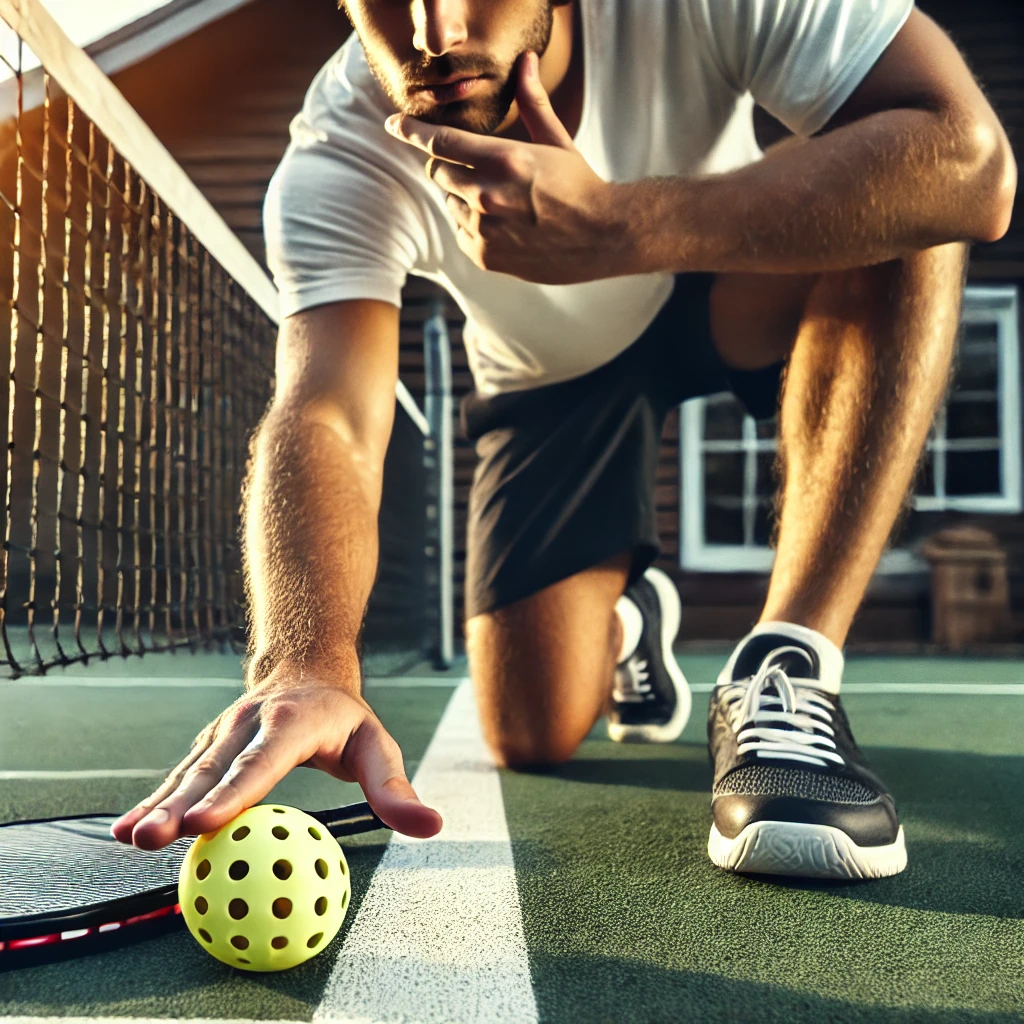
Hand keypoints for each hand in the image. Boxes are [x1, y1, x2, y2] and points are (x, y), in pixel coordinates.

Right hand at [109, 659, 442, 849]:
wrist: (305, 666)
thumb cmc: (344, 718)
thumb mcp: (378, 746)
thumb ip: (395, 789)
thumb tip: (431, 827)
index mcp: (293, 722)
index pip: (262, 761)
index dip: (234, 793)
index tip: (205, 824)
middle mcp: (250, 724)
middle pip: (213, 769)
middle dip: (180, 805)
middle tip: (152, 840)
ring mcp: (223, 732)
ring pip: (188, 772)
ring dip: (158, 805)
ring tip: (129, 839)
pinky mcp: (208, 746)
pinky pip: (179, 777)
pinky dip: (153, 801)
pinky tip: (124, 830)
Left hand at [386, 51, 632, 283]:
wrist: (603, 237)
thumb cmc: (580, 185)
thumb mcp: (557, 140)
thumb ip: (532, 103)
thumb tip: (524, 62)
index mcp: (504, 159)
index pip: (440, 141)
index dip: (412, 131)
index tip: (394, 125)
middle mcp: (488, 195)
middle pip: (438, 172)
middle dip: (447, 164)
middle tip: (474, 167)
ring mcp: (484, 229)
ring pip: (450, 203)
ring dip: (462, 196)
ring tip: (499, 200)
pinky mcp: (485, 256)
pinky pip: (460, 232)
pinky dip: (472, 225)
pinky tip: (502, 224)